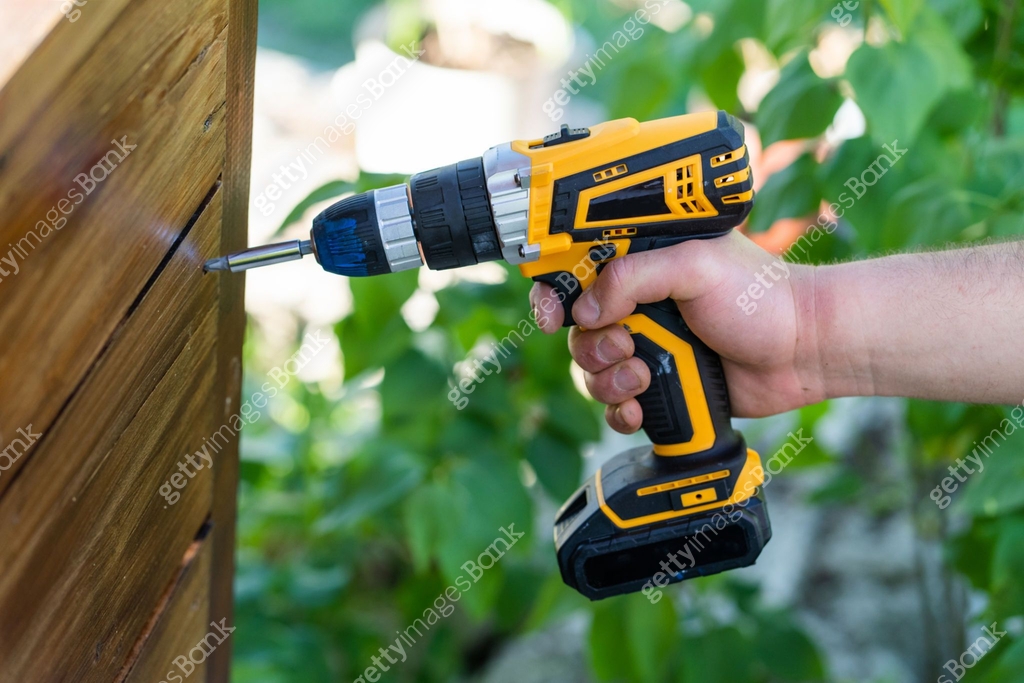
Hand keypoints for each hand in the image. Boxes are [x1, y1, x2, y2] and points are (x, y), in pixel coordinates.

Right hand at [529, 230, 823, 432]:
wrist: (803, 351)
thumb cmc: (760, 297)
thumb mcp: (695, 267)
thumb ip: (634, 276)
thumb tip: (586, 309)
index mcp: (642, 263)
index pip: (576, 273)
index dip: (554, 296)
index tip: (551, 318)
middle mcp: (638, 305)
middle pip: (577, 331)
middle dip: (593, 347)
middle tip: (629, 347)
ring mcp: (648, 347)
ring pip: (592, 372)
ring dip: (608, 381)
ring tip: (643, 378)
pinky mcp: (661, 386)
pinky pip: (617, 405)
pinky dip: (620, 411)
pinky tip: (641, 409)